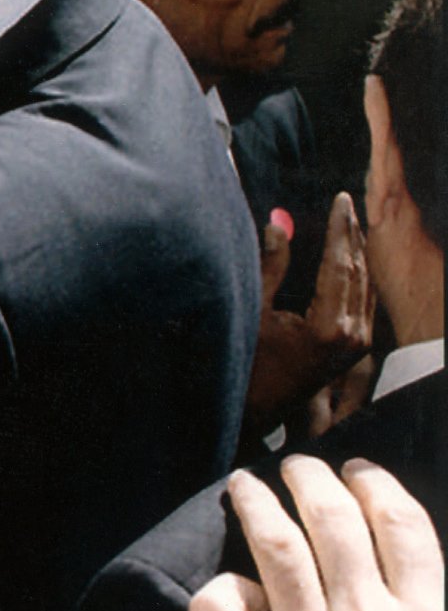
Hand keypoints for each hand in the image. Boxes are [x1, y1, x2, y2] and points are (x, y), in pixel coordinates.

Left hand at [189, 457, 443, 610]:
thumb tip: (411, 577)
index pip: (400, 524)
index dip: (372, 485)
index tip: (354, 470)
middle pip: (330, 521)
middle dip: (308, 480)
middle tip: (292, 465)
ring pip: (272, 547)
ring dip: (256, 506)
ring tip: (244, 488)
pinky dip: (222, 590)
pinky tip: (234, 595)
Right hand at [244, 194, 371, 437]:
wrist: (254, 411)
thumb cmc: (245, 364)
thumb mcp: (251, 310)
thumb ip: (269, 266)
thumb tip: (279, 224)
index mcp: (330, 327)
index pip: (340, 263)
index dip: (340, 228)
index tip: (339, 199)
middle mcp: (353, 336)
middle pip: (358, 271)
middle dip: (352, 234)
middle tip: (346, 202)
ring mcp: (358, 344)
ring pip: (365, 285)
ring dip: (358, 251)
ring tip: (349, 222)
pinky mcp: (356, 347)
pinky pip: (364, 299)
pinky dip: (358, 273)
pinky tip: (351, 256)